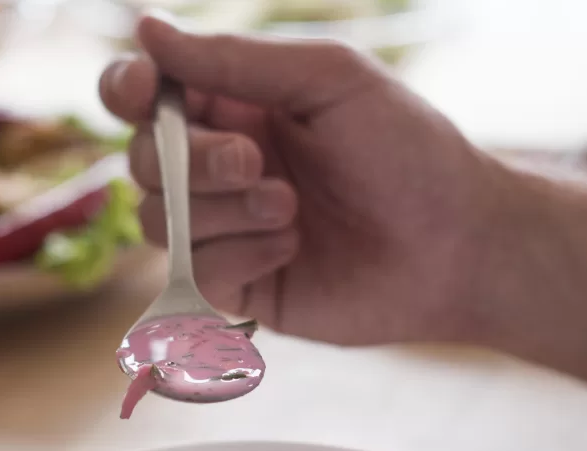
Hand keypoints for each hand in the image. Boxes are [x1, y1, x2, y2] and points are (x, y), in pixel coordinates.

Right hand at [100, 15, 503, 345]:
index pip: (146, 96)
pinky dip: (236, 256)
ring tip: (291, 209)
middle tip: (257, 161)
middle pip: (144, 160)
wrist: (457, 245)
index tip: (144, 92)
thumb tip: (147, 29)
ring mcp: (227, 229)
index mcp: (237, 107)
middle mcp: (221, 167)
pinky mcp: (237, 285)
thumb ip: (234, 59)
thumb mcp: (328, 80)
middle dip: (192, 161)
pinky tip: (290, 248)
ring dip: (221, 212)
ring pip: (158, 219)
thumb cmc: (408, 151)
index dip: (128, 90)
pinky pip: (194, 270)